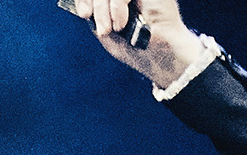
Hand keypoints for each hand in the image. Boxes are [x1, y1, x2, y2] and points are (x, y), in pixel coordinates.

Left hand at [84, 0, 204, 84]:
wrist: (161, 57)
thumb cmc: (137, 48)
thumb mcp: (106, 32)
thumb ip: (94, 14)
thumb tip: (86, 4)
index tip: (84, 13)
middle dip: (96, 6)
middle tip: (102, 28)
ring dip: (104, 9)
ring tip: (111, 29)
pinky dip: (117, 7)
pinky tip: (121, 24)